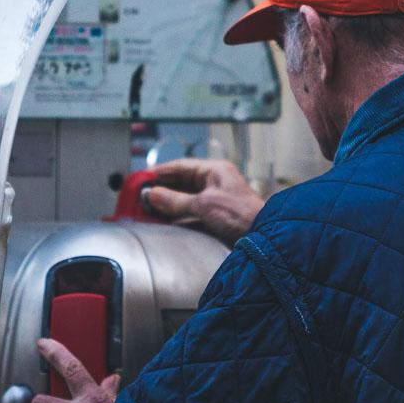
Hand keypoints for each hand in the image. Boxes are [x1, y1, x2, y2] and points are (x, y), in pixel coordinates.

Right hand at [144, 158, 264, 245]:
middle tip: (141, 197)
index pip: (181, 166)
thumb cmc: (240, 215)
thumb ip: (176, 201)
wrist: (262, 236)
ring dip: (168, 204)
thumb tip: (153, 195)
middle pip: (181, 182)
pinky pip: (191, 211)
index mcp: (214, 171)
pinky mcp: (216, 215)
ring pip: (185, 198)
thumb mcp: (203, 205)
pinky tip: (164, 221)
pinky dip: (177, 215)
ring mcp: (216, 198)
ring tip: (148, 209)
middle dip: (161, 190)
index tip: (142, 178)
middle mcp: (215, 182)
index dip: (160, 172)